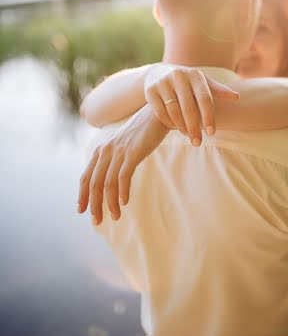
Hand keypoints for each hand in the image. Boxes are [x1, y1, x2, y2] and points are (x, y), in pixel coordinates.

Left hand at [77, 105, 168, 224]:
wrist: (158, 113)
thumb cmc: (142, 132)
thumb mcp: (123, 145)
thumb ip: (114, 159)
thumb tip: (111, 179)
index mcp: (101, 150)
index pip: (85, 177)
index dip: (82, 195)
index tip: (81, 211)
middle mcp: (106, 151)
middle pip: (94, 183)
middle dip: (94, 204)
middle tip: (97, 221)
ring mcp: (119, 152)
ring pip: (108, 183)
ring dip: (110, 203)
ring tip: (115, 216)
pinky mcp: (133, 153)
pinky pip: (123, 176)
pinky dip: (123, 191)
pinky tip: (124, 202)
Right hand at [144, 65, 239, 145]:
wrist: (159, 72)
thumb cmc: (188, 82)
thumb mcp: (202, 83)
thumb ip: (219, 91)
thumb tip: (237, 97)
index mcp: (195, 75)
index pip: (205, 99)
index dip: (209, 117)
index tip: (211, 133)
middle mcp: (178, 76)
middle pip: (189, 108)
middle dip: (194, 128)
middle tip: (198, 143)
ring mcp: (163, 83)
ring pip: (174, 111)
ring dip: (181, 127)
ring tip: (188, 136)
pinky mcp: (150, 90)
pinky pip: (160, 112)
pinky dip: (169, 123)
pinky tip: (175, 129)